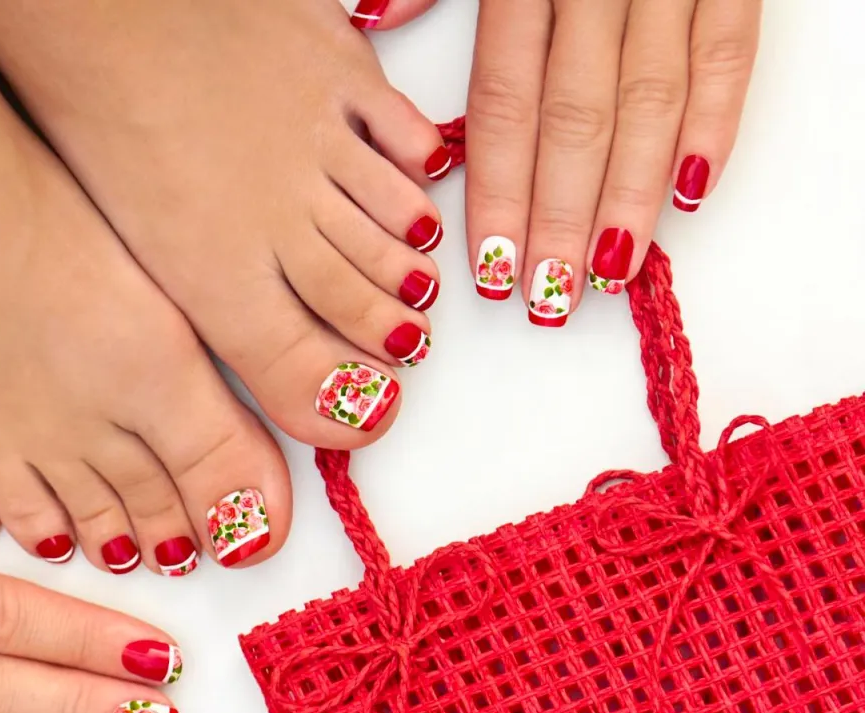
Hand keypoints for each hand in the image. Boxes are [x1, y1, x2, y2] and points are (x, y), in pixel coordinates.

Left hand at [360, 0, 760, 319]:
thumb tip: (370, 16)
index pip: (507, 102)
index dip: (501, 192)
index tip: (492, 265)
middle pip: (576, 118)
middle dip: (561, 216)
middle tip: (546, 297)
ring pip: (652, 98)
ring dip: (631, 193)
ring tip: (609, 273)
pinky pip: (729, 49)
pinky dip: (716, 120)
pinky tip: (691, 191)